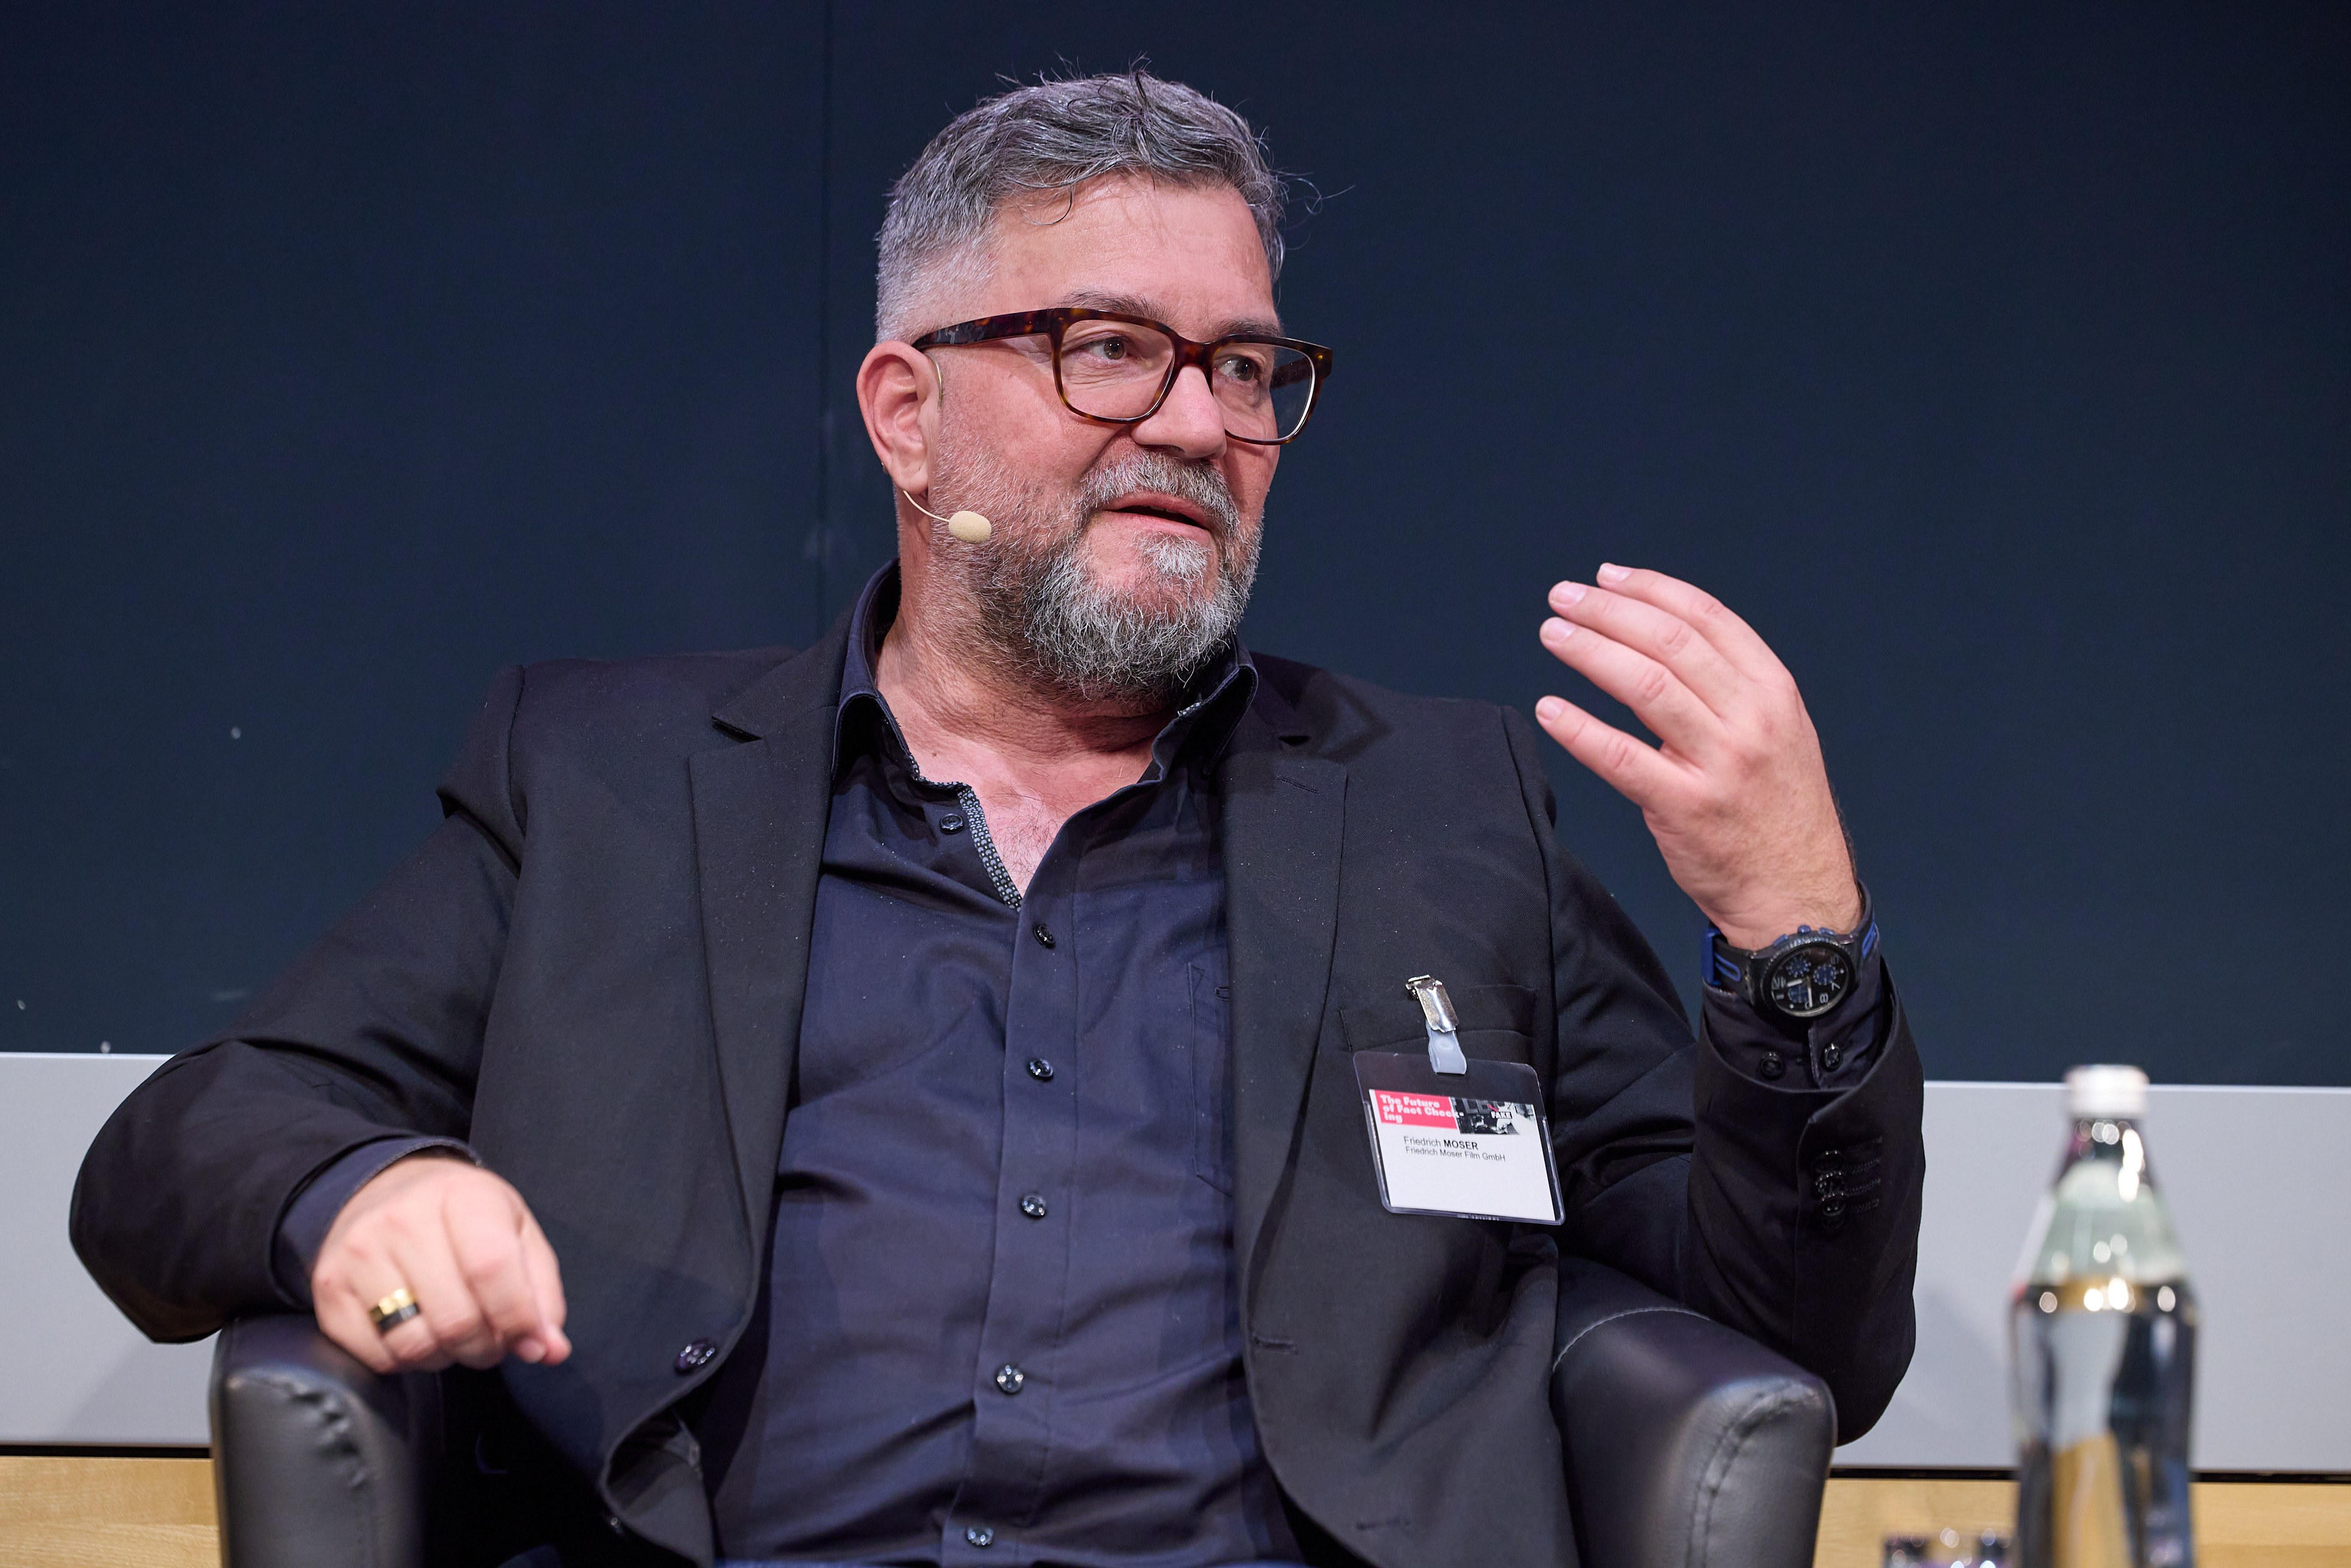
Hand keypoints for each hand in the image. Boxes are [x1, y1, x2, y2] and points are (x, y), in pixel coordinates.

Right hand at [310, 1154, 570, 1373]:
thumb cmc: (463, 1217)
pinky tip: (418, 1332)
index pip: (492, 1269)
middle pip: (456, 1318)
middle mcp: (403, 1220)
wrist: (383, 1189)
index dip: (519, 1319)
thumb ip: (541, 1291)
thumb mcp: (516, 1231)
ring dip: (447, 1357)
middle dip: (486, 1347)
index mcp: (462, 1196)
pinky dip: (407, 1361)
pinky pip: (376, 1356)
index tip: (532, 1341)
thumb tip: (550, 1350)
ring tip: (456, 1335)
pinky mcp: (329, 1289)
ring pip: (414, 1344)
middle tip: (492, 1340)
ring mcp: (359, 1253)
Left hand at [1534, 563, 1859, 949]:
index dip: (1649, 589)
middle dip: (1607, 611)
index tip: (1607, 578)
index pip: (1706, 618)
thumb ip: (1729, 689)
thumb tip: (1656, 643)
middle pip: (1668, 642)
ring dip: (1590, 652)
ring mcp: (1719, 763)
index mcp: (1773, 691)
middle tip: (1563, 598)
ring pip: (1645, 686)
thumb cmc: (1776, 812)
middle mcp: (1750, 719)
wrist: (1798, 895)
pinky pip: (1620, 758)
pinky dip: (1579, 729)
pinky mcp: (1685, 808)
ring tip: (1553, 634)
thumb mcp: (1778, 733)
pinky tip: (1550, 709)